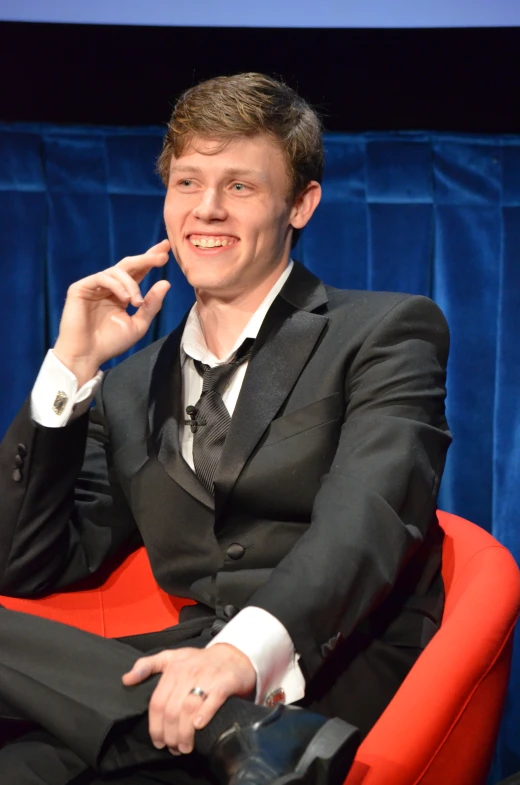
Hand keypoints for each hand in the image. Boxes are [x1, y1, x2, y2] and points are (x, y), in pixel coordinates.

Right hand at [53, 239, 170, 385]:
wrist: (87, 355)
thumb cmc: (110, 343)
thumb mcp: (138, 324)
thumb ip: (151, 305)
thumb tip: (166, 282)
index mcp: (122, 294)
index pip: (138, 272)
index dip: (150, 260)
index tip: (166, 250)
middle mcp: (108, 287)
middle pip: (128, 265)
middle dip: (146, 258)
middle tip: (162, 256)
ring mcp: (94, 286)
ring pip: (117, 271)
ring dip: (132, 284)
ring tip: (137, 302)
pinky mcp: (80, 288)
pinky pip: (102, 277)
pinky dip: (117, 286)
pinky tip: (126, 298)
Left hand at [122, 644, 255, 754]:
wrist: (234, 655)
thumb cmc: (200, 660)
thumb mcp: (172, 657)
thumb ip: (148, 665)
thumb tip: (126, 680)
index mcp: (173, 668)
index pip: (157, 703)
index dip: (155, 727)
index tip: (158, 742)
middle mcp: (188, 672)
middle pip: (172, 710)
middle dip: (170, 735)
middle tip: (173, 748)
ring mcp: (207, 677)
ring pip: (189, 709)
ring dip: (185, 733)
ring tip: (185, 746)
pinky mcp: (225, 683)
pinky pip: (212, 700)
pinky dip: (204, 715)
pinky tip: (199, 726)